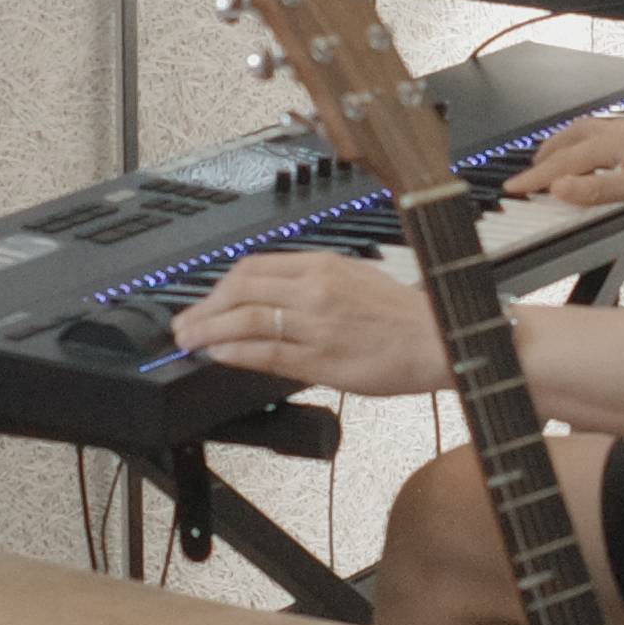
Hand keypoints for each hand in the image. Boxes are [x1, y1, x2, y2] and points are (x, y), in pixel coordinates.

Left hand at [171, 252, 447, 396]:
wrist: (438, 340)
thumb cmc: (403, 314)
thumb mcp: (354, 279)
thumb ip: (312, 283)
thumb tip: (270, 296)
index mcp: (323, 265)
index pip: (253, 268)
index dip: (219, 286)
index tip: (206, 300)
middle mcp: (315, 290)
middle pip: (241, 290)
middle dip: (204, 308)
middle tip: (185, 324)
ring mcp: (316, 325)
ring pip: (246, 321)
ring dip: (210, 331)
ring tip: (192, 341)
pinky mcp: (322, 359)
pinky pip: (267, 353)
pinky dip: (236, 352)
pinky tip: (219, 354)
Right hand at [506, 114, 623, 209]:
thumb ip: (597, 191)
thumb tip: (559, 190)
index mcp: (609, 144)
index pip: (561, 164)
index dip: (535, 178)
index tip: (512, 188)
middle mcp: (616, 135)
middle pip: (569, 140)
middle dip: (544, 156)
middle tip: (527, 173)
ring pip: (586, 136)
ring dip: (564, 148)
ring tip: (555, 161)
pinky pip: (604, 140)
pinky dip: (587, 148)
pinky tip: (601, 161)